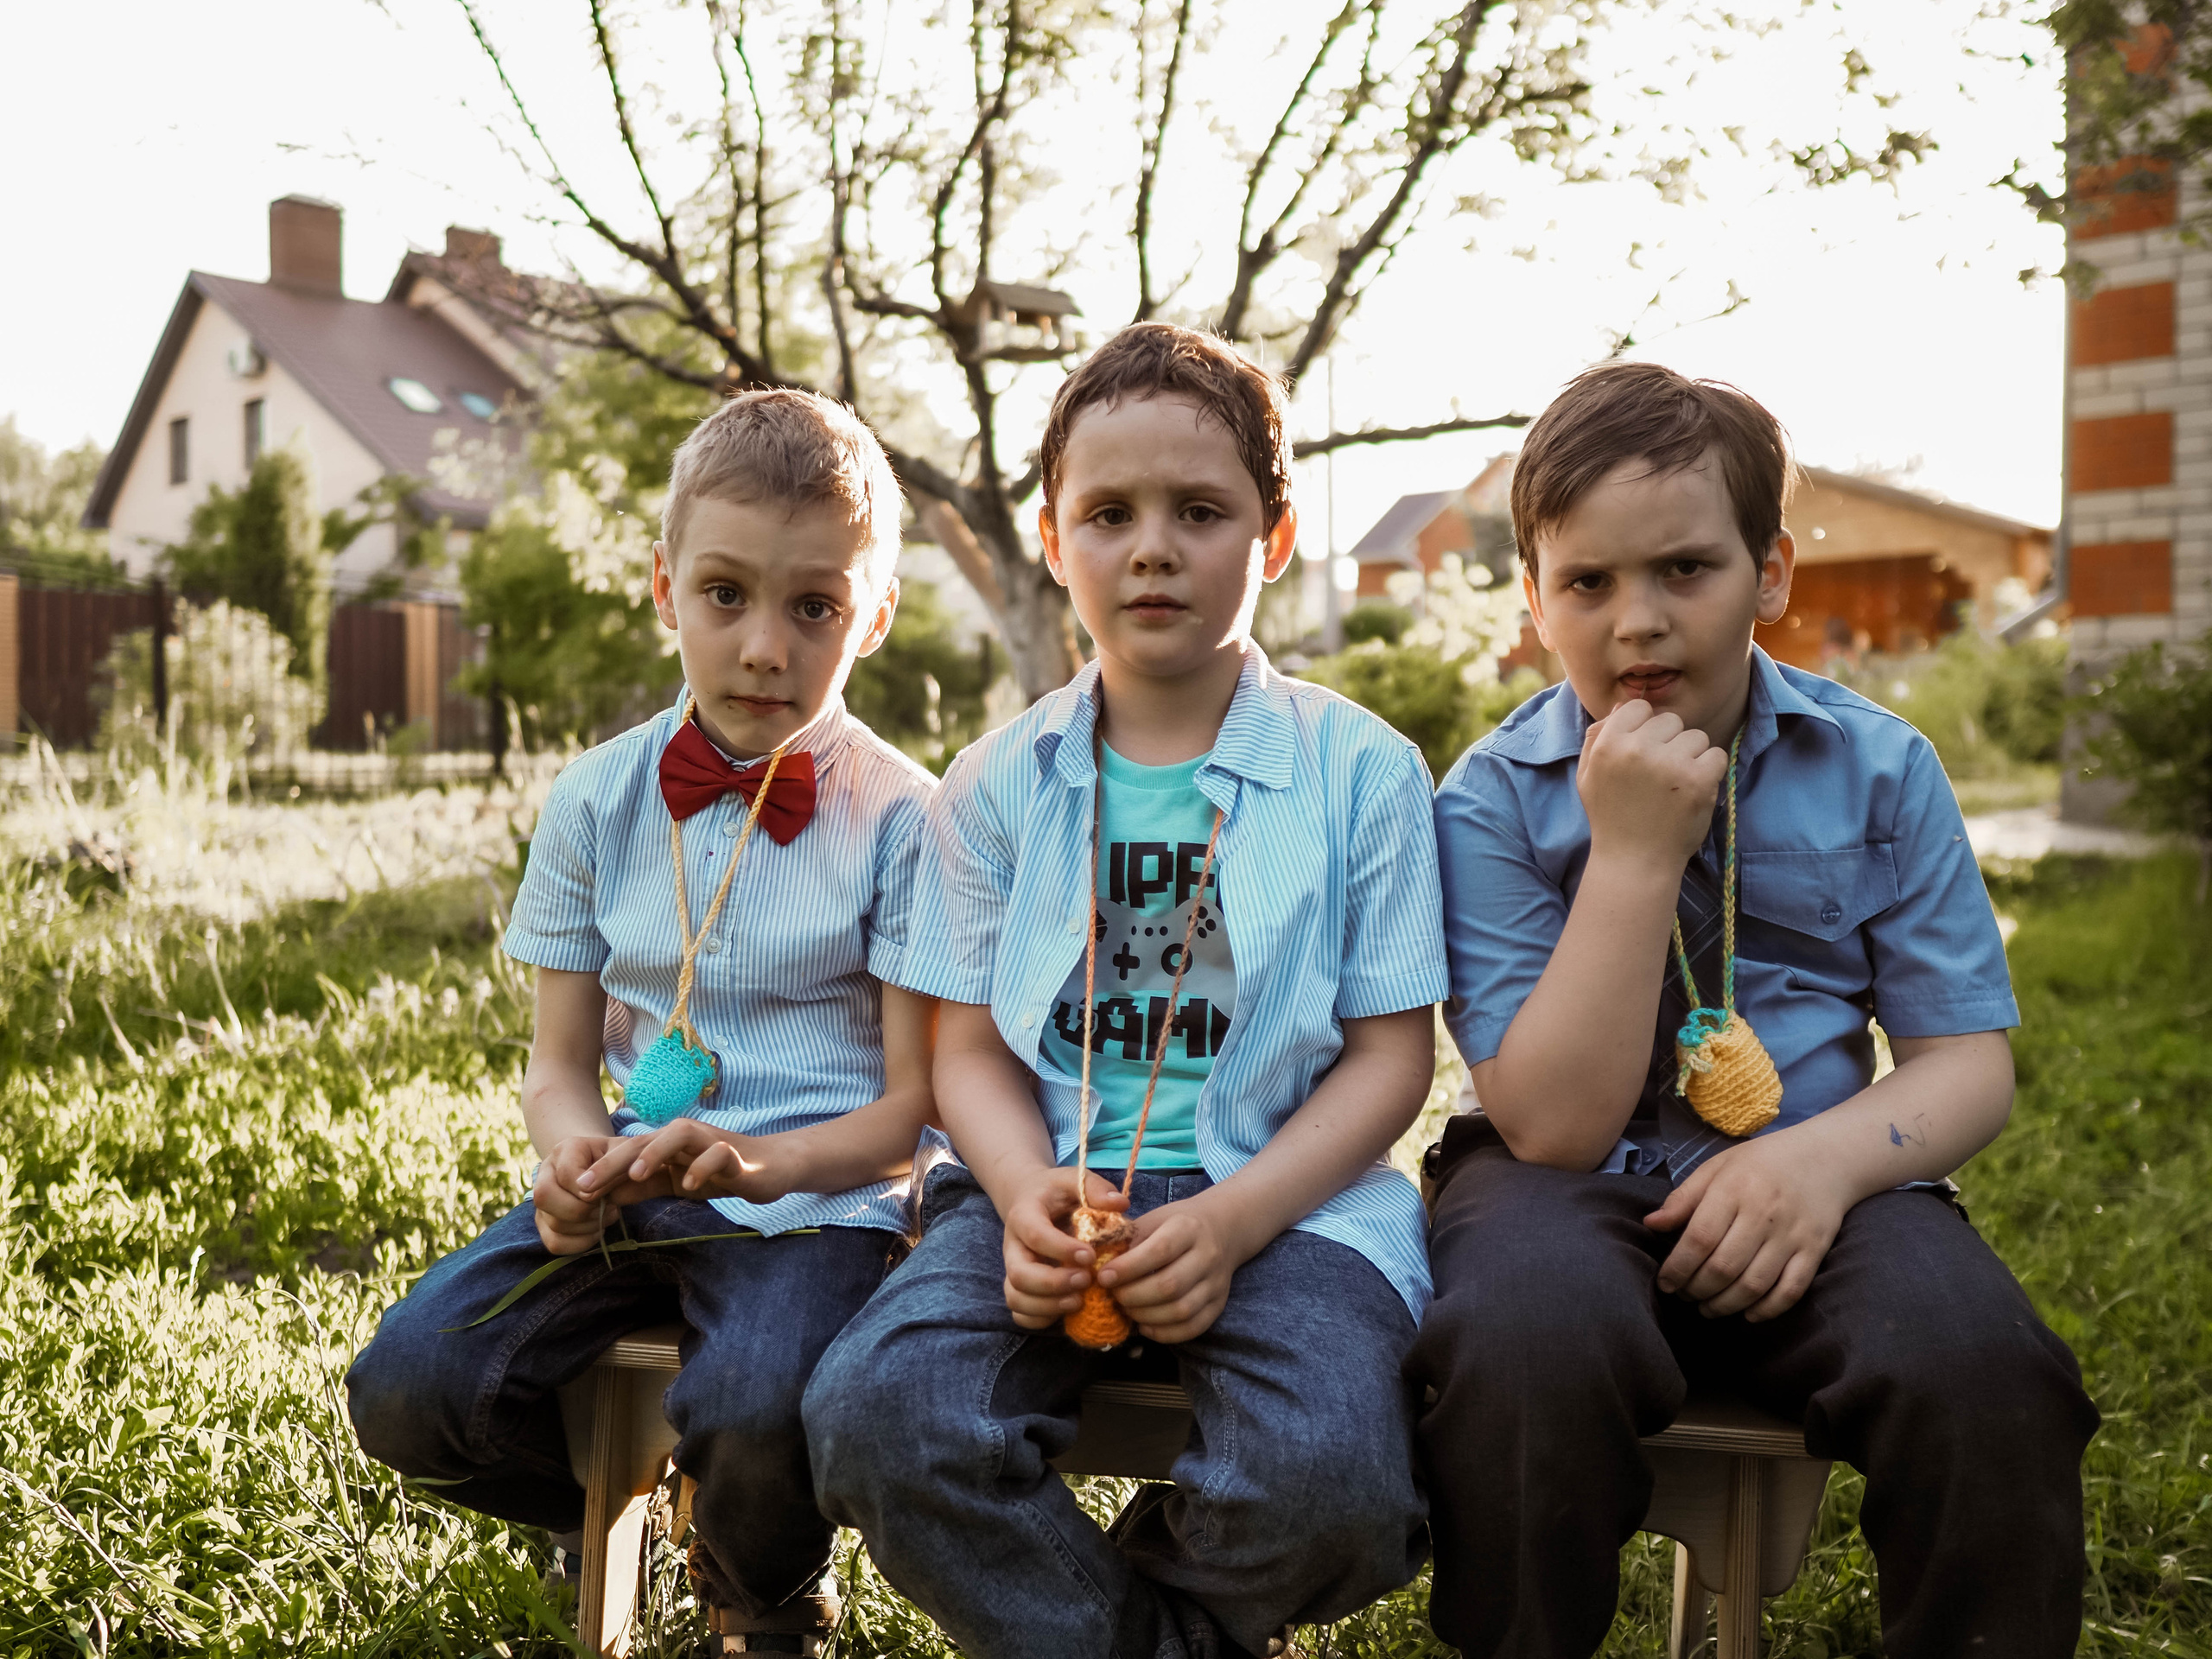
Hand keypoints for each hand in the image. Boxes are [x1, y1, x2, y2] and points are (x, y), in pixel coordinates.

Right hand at [534, 1135, 632, 1254]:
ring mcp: (542, 1200)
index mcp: (564, 1150)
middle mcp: (545, 1172)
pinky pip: (554, 1243)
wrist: (608, 1167)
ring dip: (586, 1227)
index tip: (608, 1193)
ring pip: (551, 1223)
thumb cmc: (619, 1159)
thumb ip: (611, 1166)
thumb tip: (588, 1194)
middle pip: (544, 1197)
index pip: (566, 1174)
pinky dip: (580, 1243)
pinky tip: (596, 1231)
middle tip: (607, 1208)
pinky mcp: (545, 1222)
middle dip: (581, 1210)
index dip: (588, 1190)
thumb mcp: (624, 1153)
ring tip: (605, 1216)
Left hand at [589, 1119, 783, 1204]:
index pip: (629, 1152)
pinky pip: (719, 1154)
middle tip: (588, 1184)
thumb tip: (605, 1195)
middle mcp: (686, 1138)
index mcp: (668, 1145)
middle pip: (645, 1139)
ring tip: (635, 1175)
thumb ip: (645, 1185)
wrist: (773, 1166)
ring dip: (655, 1152)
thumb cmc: (722, 1172)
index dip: (602, 1169)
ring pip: (679, 1134)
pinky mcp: (737, 1155)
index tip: (576, 1191)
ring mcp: (712, 1142)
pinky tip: (690, 1186)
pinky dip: (702, 1167)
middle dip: (614, 1161)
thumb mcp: (676, 1181)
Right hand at [996, 1165, 1128, 1328]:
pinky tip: (1066, 1311)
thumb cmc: (1056, 1192)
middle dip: (1053, 1284)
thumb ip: (1096, 1189)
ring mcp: (1014, 1269)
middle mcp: (1013, 1246)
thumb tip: (1120, 1204)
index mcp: (1024, 1215)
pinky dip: (1040, 1319)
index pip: (1035, 1235)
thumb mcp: (1074, 1179)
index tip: (1090, 1256)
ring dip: (1048, 1306)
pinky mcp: (1019, 1287)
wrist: (1030, 1199)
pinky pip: (1019, 1312)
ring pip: (1016, 1297)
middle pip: (1020, 1274)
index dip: (1061, 1249)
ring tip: (1080, 1301)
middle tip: (1086, 1281)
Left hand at [1098, 1190, 1260, 1343]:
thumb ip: (1127, 1239)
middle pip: (1169, 1286)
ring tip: (1127, 1309)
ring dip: (1146, 1316)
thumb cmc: (1176, 1224)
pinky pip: (1193, 1328)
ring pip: (1181, 1311)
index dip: (1128, 1268)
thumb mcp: (1153, 1219)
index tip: (1103, 1277)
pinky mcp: (1218, 1304)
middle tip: (1114, 1296)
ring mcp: (1216, 1283)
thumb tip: (1096, 1263)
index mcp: (1188, 1228)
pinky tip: (1145, 1326)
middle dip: (1133, 1296)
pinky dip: (1165, 1333)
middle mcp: (1207, 1256)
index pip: (1159, 1251)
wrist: (1222, 1228)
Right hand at [1578, 700, 1727, 868]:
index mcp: (1608, 744)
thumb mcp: (1588, 775)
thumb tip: (1623, 706)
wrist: (1634, 860)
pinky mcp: (1698, 780)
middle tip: (1661, 773)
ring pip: (1696, 736)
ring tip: (1677, 784)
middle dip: (1670, 742)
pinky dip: (1710, 772)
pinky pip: (1716, 755)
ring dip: (1692, 756)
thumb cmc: (1611, 816)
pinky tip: (1693, 790)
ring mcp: (1669, 764)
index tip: (1645, 751)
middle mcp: (1637, 749)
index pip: (1638, 707)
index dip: (1645, 728)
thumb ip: (1598, 738)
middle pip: (1670, 720)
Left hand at [1644, 1129, 1854, 1320]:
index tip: (1665, 1283)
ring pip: (1755, 1285)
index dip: (1678, 1268)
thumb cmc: (1761, 1163)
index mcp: (1734, 1189)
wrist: (1825, 1158)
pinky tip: (1748, 1315)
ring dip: (1726, 1305)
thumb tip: (1651, 1225)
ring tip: (1708, 1308)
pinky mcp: (1815, 1251)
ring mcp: (1792, 1235)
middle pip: (1724, 1267)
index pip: (1699, 1239)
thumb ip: (1684, 1197)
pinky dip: (1768, 1310)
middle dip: (1697, 1290)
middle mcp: (1764, 1214)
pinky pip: (1791, 1290)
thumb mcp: (1718, 1167)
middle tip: (1684, 1296)